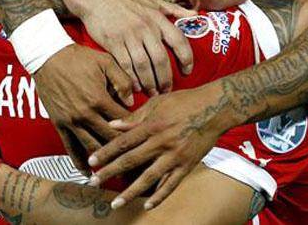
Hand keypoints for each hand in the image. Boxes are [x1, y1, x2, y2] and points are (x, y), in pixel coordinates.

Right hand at [34, 44, 135, 170]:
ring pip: (92, 148)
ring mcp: (71, 122)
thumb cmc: (78, 58)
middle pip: (110, 139)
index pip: (123, 121)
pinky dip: (79, 162)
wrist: (48, 57)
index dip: (136, 128)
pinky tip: (88, 172)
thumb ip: (123, 81)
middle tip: (137, 157)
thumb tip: (132, 101)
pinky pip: (70, 148)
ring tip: (117, 169)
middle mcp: (85, 114)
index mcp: (99, 99)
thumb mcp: (106, 62)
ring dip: (105, 159)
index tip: (145, 134)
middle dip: (124, 149)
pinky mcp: (60, 125)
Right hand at [75, 0, 195, 94]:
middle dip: (165, 79)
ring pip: (143, 65)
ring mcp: (129, 36)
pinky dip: (132, 78)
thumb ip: (175, 9)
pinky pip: (126, 65)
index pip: (179, 40)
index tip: (187, 71)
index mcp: (158, 18)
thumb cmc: (127, 1)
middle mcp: (146, 27)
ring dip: (149, 82)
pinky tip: (136, 87)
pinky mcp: (114, 43)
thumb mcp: (153, 1)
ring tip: (152, 92)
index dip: (186, 58)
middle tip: (167, 90)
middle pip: (161, 59)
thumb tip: (196, 15)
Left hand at [87, 84, 228, 209]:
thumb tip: (113, 124)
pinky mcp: (187, 166)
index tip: (91, 161)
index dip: (106, 152)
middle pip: (131, 161)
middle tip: (93, 183)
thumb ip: (135, 116)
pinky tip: (147, 206)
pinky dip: (159, 197)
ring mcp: (175, 156)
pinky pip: (171, 185)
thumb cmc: (185, 101)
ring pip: (149, 178)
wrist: (215, 108)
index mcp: (153, 125)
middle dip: (110, 173)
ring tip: (116, 203)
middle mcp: (162, 143)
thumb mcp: (158, 102)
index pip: (123, 142)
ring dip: (130, 192)